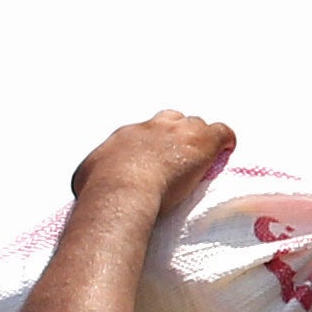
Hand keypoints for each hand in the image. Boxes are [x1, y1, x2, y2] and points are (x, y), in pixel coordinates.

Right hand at [68, 111, 236, 205]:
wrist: (121, 190)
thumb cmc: (101, 189)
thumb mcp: (86, 177)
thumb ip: (92, 173)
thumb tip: (89, 180)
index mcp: (127, 134)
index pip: (144, 132)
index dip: (151, 146)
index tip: (152, 163)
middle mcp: (153, 127)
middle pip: (171, 120)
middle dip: (174, 136)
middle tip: (175, 158)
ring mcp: (179, 131)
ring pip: (196, 125)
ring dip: (198, 140)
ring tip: (200, 159)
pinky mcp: (203, 141)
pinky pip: (222, 132)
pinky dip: (225, 141)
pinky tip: (226, 150)